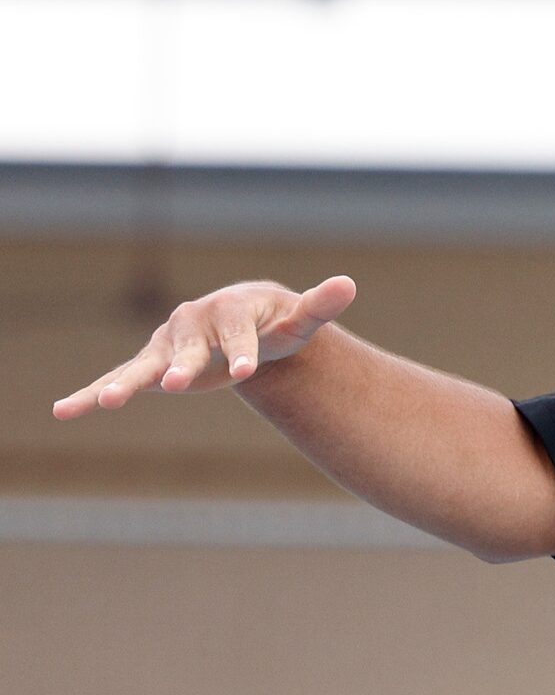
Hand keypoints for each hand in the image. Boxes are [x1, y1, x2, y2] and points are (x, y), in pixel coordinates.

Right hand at [52, 277, 357, 417]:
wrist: (248, 322)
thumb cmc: (277, 324)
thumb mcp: (298, 321)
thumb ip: (319, 306)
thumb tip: (348, 283)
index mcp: (230, 310)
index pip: (237, 333)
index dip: (241, 350)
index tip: (245, 370)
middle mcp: (192, 322)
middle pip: (187, 348)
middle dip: (182, 365)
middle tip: (175, 384)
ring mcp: (167, 343)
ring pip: (145, 364)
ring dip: (125, 382)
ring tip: (107, 401)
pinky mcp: (152, 363)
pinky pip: (120, 377)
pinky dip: (91, 392)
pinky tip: (64, 410)